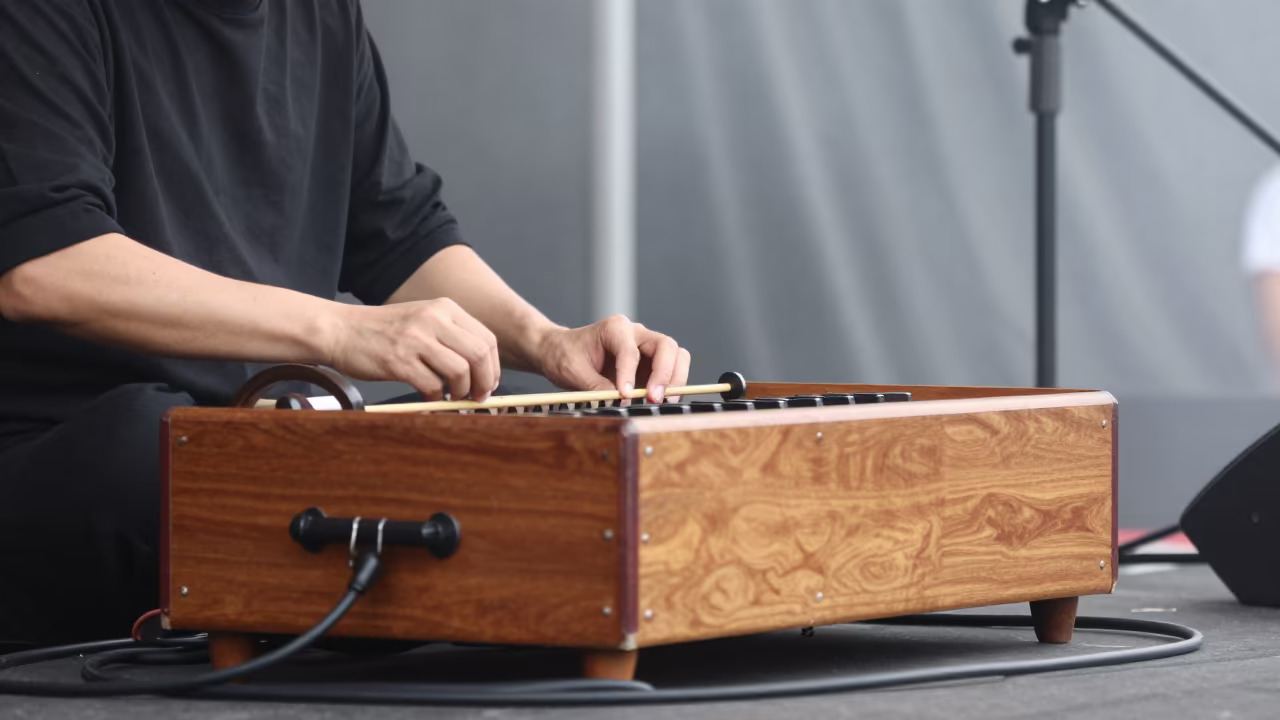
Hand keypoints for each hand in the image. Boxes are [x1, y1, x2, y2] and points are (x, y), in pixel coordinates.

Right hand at [327, 298, 500, 400]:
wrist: (341, 330)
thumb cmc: (384, 330)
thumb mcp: (423, 319)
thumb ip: (451, 337)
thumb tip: (482, 370)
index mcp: (445, 308)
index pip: (487, 339)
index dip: (493, 367)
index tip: (489, 384)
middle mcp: (433, 319)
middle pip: (480, 355)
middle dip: (484, 382)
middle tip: (478, 398)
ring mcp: (415, 339)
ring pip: (460, 371)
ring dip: (461, 392)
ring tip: (452, 399)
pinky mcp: (398, 361)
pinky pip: (432, 385)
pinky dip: (435, 397)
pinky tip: (429, 397)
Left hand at [535, 315, 690, 402]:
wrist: (560, 352)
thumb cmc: (565, 355)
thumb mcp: (574, 373)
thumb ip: (597, 387)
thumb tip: (620, 402)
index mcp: (615, 328)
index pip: (630, 350)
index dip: (629, 374)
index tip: (625, 395)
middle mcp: (636, 334)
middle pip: (666, 347)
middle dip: (664, 374)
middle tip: (654, 398)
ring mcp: (646, 348)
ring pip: (676, 356)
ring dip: (674, 380)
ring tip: (663, 402)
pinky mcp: (650, 365)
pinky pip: (671, 371)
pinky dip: (671, 386)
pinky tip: (660, 402)